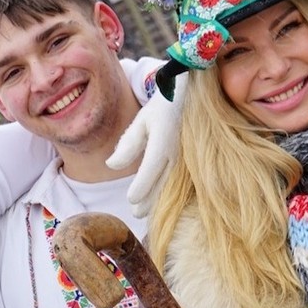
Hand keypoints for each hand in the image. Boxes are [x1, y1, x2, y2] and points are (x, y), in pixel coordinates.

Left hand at [107, 74, 184, 217]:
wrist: (195, 93)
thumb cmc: (164, 105)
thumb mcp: (143, 120)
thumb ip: (128, 144)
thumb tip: (111, 165)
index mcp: (163, 142)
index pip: (149, 171)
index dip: (140, 189)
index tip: (130, 200)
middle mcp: (178, 153)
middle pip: (162, 185)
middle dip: (149, 202)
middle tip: (136, 214)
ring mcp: (190, 157)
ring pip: (174, 187)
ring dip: (160, 201)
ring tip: (147, 212)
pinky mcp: (196, 159)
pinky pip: (183, 182)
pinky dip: (172, 193)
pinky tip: (165, 200)